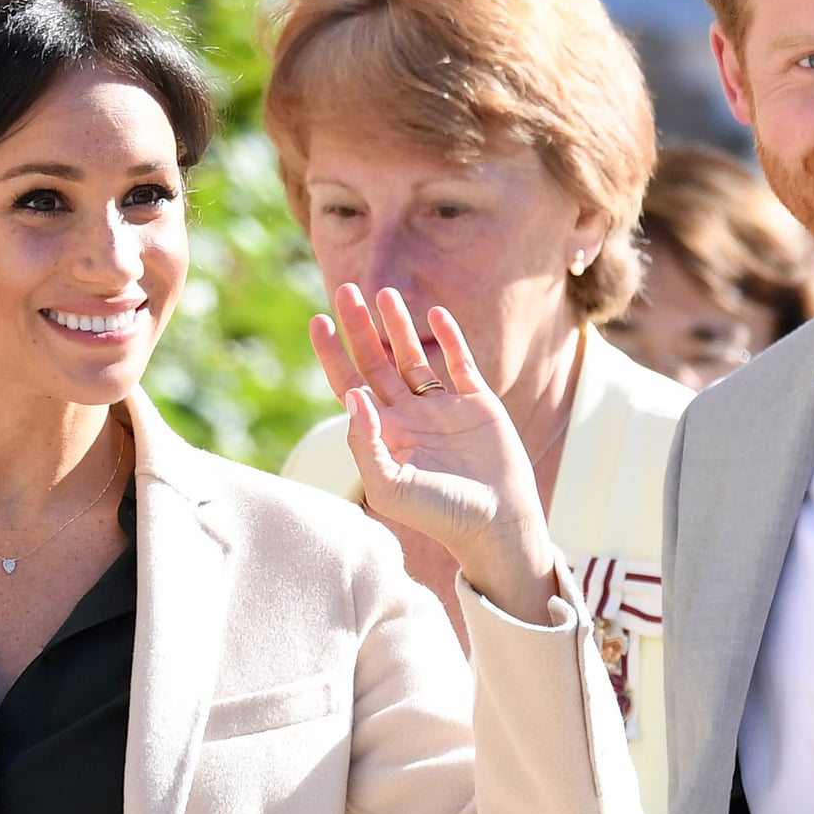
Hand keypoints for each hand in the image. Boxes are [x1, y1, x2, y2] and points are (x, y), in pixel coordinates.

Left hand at [309, 285, 558, 621]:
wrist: (496, 523)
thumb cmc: (440, 515)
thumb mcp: (390, 487)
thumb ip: (365, 444)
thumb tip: (353, 395)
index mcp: (384, 434)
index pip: (349, 384)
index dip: (332, 354)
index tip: (318, 320)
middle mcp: (410, 416)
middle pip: (377, 362)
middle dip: (360, 327)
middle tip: (347, 290)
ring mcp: (444, 408)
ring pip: (414, 356)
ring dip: (398, 325)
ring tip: (385, 293)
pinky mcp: (478, 403)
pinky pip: (460, 362)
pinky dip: (449, 338)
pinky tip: (435, 314)